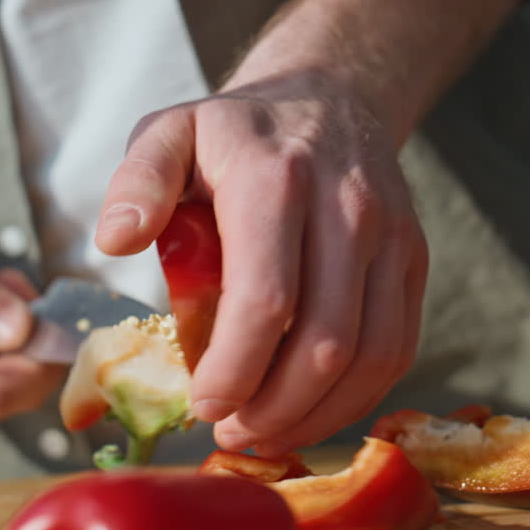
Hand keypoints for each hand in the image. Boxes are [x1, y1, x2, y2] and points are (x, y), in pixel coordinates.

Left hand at [95, 71, 427, 456]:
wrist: (330, 98)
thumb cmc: (236, 133)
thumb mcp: (169, 133)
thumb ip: (138, 181)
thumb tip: (115, 241)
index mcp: (275, 178)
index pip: (266, 300)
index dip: (234, 371)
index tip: (201, 406)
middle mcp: (346, 206)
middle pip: (326, 342)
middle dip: (274, 407)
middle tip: (229, 431)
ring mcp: (390, 235)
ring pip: (371, 355)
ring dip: (317, 414)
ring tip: (265, 431)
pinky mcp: (414, 259)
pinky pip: (398, 347)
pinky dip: (357, 397)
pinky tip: (311, 411)